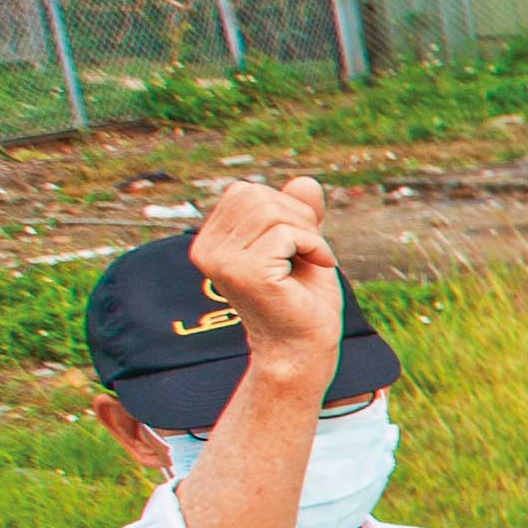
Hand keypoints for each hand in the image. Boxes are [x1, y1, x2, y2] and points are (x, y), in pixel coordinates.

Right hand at [187, 175, 341, 369]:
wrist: (304, 347)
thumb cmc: (302, 299)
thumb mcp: (301, 245)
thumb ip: (299, 213)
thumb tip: (306, 180)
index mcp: (210, 242)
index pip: (245, 192)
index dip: (283, 207)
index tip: (299, 241)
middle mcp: (206, 250)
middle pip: (256, 196)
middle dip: (297, 216)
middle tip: (312, 250)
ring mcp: (221, 262)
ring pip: (272, 211)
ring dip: (308, 232)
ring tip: (314, 260)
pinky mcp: (244, 273)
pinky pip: (286, 233)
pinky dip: (315, 245)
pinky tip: (321, 267)